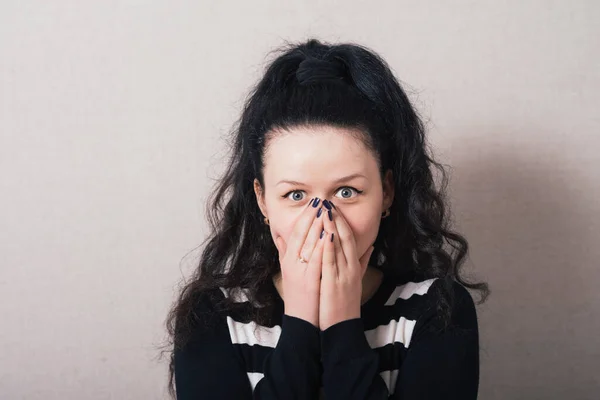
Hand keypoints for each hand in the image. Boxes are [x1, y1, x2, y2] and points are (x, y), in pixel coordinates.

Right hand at [273, 198, 325, 327]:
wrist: (302, 322)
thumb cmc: (298, 297)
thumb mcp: (288, 272)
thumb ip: (284, 253)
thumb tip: (279, 235)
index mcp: (288, 260)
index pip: (295, 232)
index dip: (304, 216)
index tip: (313, 202)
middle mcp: (292, 263)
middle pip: (301, 234)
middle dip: (311, 215)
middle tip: (320, 199)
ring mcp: (300, 272)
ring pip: (308, 243)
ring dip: (317, 225)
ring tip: (325, 210)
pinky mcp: (309, 282)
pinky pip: (316, 260)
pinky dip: (322, 247)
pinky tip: (329, 235)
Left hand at [319, 200, 373, 329]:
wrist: (342, 328)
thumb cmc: (346, 303)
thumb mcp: (357, 280)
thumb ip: (363, 262)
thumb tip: (371, 246)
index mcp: (354, 266)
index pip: (349, 239)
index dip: (341, 222)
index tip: (333, 207)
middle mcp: (350, 268)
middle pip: (344, 238)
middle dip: (336, 219)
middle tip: (328, 202)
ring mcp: (343, 275)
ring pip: (338, 247)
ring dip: (331, 228)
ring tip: (324, 211)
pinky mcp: (333, 283)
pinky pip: (331, 262)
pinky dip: (328, 247)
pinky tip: (324, 234)